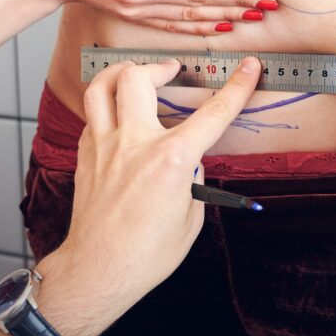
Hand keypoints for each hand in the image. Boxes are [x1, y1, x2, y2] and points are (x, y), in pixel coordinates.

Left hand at [33, 56, 260, 335]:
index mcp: (171, 160)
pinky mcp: (86, 156)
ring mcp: (105, 147)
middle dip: (159, 67)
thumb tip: (191, 161)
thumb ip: (194, 179)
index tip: (249, 67)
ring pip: (102, 87)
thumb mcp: (191, 218)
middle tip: (172, 71)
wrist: (100, 269)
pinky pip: (92, 116)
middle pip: (137, 78)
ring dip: (121, 73)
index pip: (213, 113)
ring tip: (136, 74)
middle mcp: (135, 144)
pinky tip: (119, 117)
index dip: (237, 86)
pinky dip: (107, 108)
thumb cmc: (147, 253)